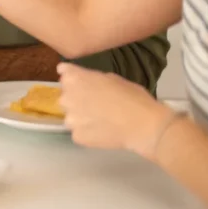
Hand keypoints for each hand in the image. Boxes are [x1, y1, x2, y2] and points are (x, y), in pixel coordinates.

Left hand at [57, 62, 175, 158]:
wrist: (143, 125)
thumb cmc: (132, 96)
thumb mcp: (112, 77)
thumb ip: (91, 77)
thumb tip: (82, 78)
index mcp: (74, 78)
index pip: (64, 72)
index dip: (74, 77)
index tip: (84, 83)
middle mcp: (66, 97)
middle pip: (66, 95)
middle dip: (77, 98)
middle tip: (96, 104)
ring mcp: (70, 119)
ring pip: (71, 116)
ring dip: (81, 117)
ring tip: (101, 120)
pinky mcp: (76, 136)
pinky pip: (78, 132)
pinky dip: (87, 132)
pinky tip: (102, 131)